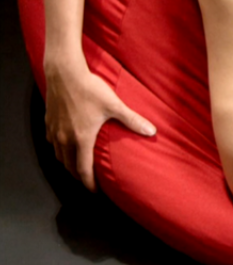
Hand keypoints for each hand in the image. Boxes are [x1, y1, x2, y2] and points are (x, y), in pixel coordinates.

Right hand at [44, 60, 155, 191]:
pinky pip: (51, 142)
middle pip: (68, 166)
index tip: (95, 191)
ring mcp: (54, 130)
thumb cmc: (90, 88)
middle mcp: (64, 139)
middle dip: (79, 176)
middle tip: (88, 180)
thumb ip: (132, 120)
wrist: (65, 73)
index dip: (89, 184)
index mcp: (81, 139)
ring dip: (67, 163)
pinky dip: (58, 149)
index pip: (83, 170)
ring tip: (77, 165)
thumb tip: (152, 131)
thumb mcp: (114, 105)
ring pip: (58, 156)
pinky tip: (65, 144)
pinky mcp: (48, 121)